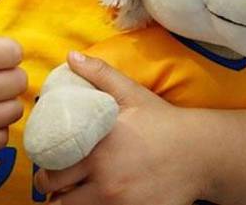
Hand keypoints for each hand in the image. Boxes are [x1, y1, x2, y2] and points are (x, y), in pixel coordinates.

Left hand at [34, 52, 208, 204]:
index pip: (52, 163)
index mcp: (97, 145)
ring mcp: (117, 200)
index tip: (46, 164)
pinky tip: (94, 201)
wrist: (200, 153)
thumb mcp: (132, 94)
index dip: (44, 166)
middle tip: (54, 182)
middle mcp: (103, 175)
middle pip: (56, 190)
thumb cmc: (163, 122)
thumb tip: (72, 56)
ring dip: (67, 202)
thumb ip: (100, 74)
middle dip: (50, 187)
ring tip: (70, 194)